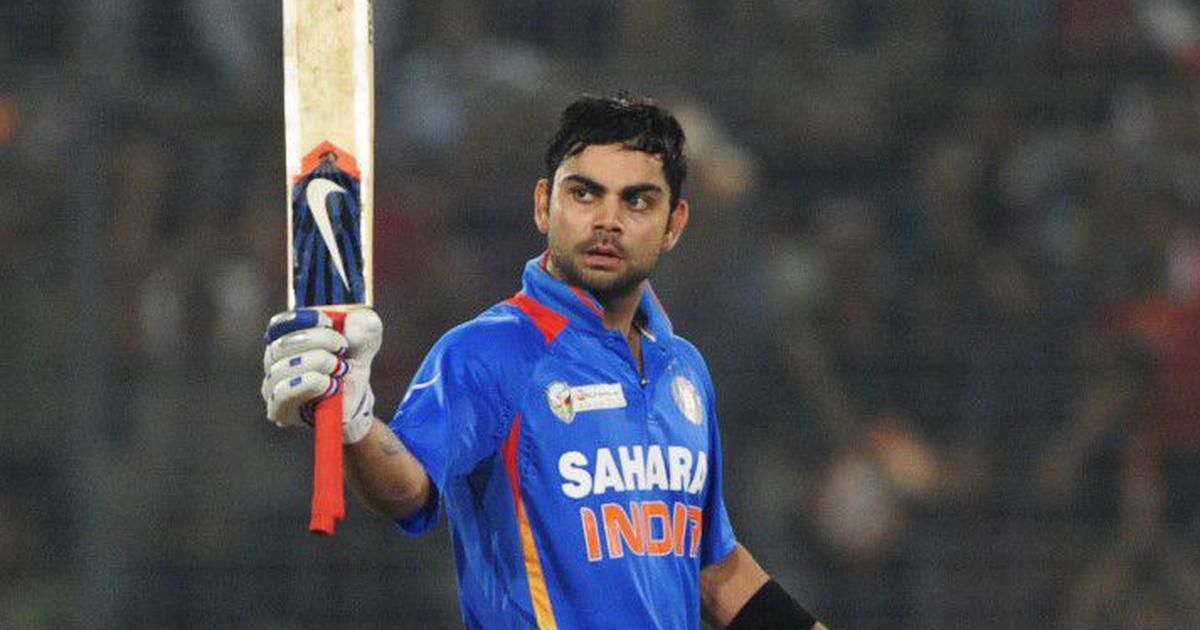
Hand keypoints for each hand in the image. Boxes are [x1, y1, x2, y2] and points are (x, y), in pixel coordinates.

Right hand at [261, 308, 381, 443]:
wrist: (356, 399)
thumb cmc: (351, 363)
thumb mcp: (365, 340)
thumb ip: (364, 324)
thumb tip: (352, 319)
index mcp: (287, 336)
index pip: (280, 324)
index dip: (304, 320)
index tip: (329, 322)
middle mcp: (274, 360)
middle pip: (280, 345)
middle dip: (318, 341)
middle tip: (342, 347)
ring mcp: (272, 385)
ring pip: (281, 369)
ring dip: (316, 363)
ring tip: (338, 369)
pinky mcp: (278, 409)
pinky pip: (282, 393)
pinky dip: (307, 384)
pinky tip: (327, 383)